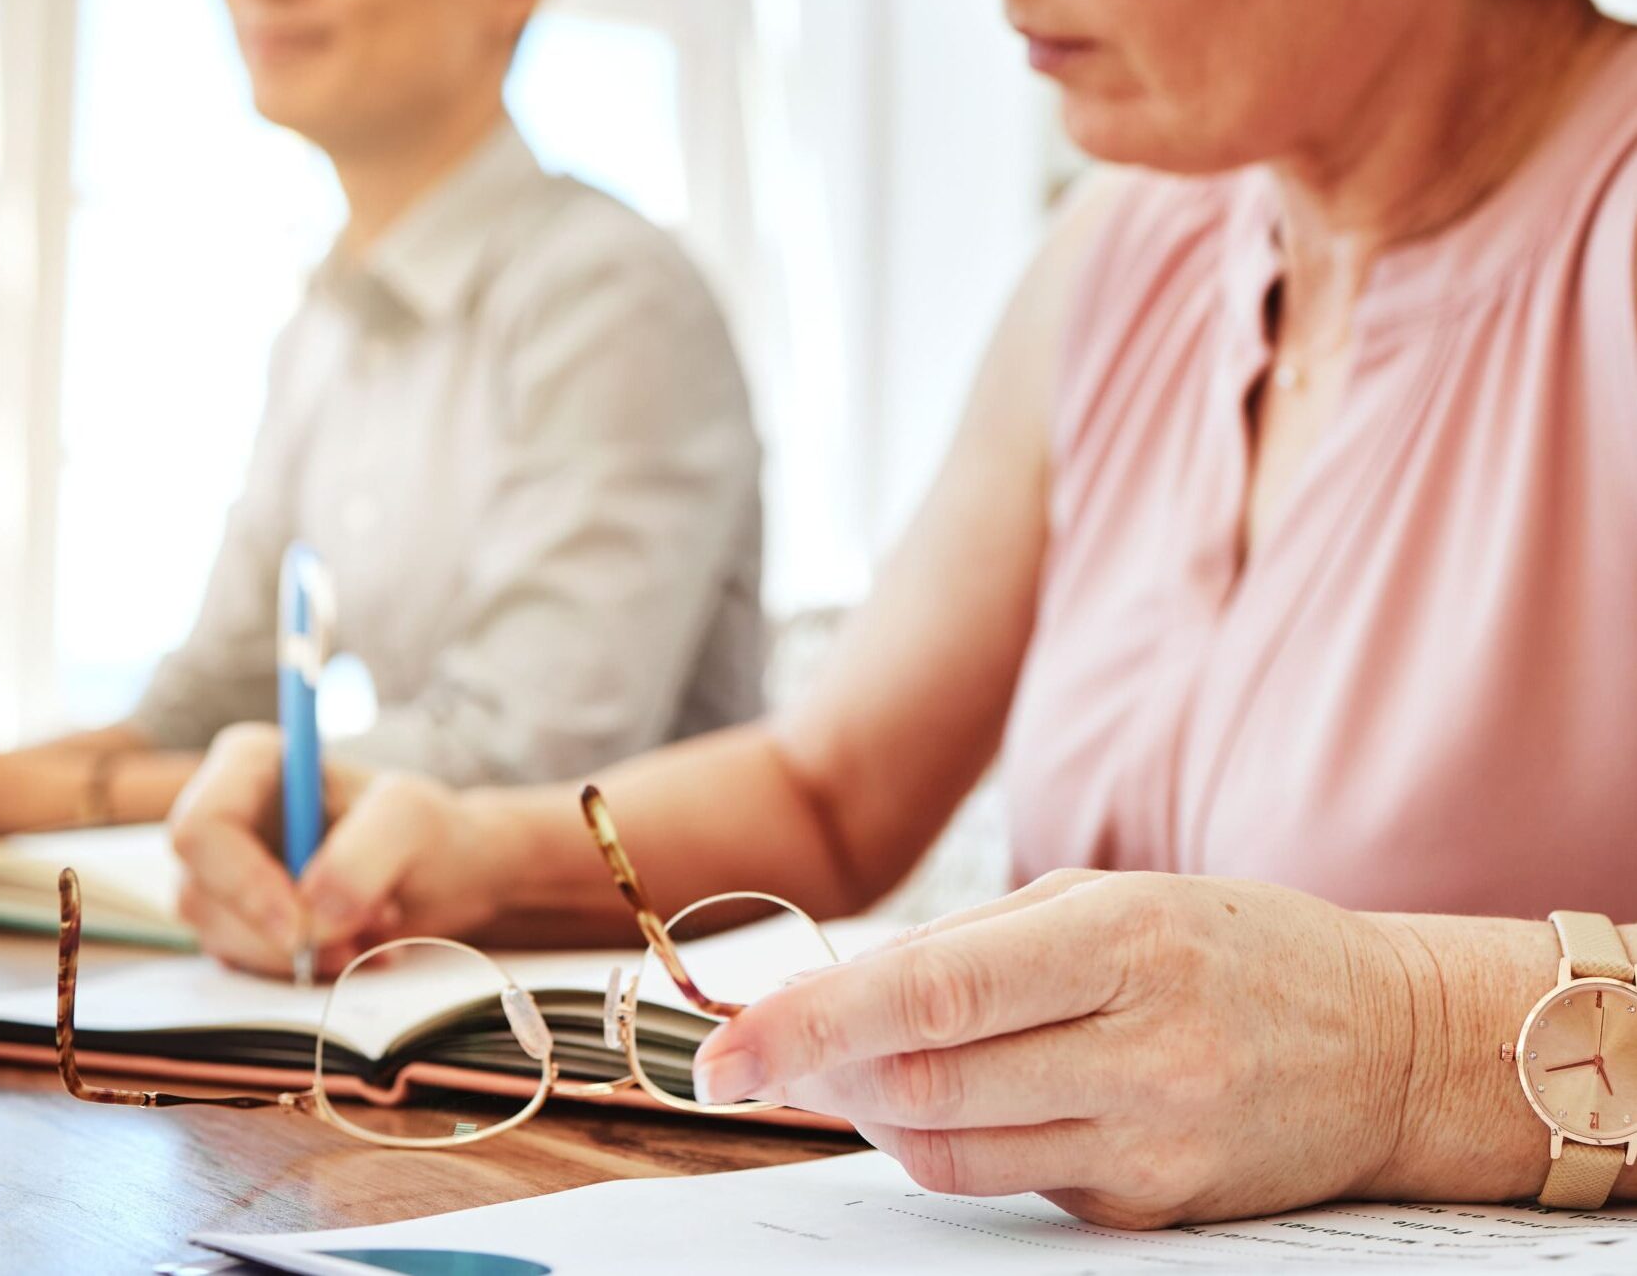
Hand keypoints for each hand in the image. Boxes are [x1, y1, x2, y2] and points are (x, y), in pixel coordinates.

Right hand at [168, 723, 498, 977]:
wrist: (447, 875)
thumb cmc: (426, 830)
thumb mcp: (413, 819)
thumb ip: (367, 852)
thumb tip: (313, 909)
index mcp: (252, 763)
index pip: (201, 828)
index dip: (241, 885)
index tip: (302, 927)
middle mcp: (227, 814)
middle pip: (203, 895)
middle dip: (287, 929)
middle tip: (370, 923)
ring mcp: (225, 872)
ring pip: (222, 937)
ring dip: (303, 952)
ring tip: (376, 926)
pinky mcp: (239, 921)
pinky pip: (246, 964)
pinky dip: (304, 969)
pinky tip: (358, 948)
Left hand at [690, 870, 1418, 1228]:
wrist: (1391, 1046)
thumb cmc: (1233, 944)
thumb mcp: (1111, 896)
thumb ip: (976, 941)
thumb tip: (843, 998)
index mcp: (1122, 941)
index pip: (931, 997)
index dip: (810, 1025)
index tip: (721, 1052)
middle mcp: (1141, 1051)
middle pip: (923, 1089)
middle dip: (814, 1075)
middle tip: (755, 1053)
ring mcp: (1153, 1148)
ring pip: (950, 1153)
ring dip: (868, 1113)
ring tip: (839, 1069)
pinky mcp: (1155, 1215)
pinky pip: (1011, 1185)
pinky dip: (946, 1142)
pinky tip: (943, 1096)